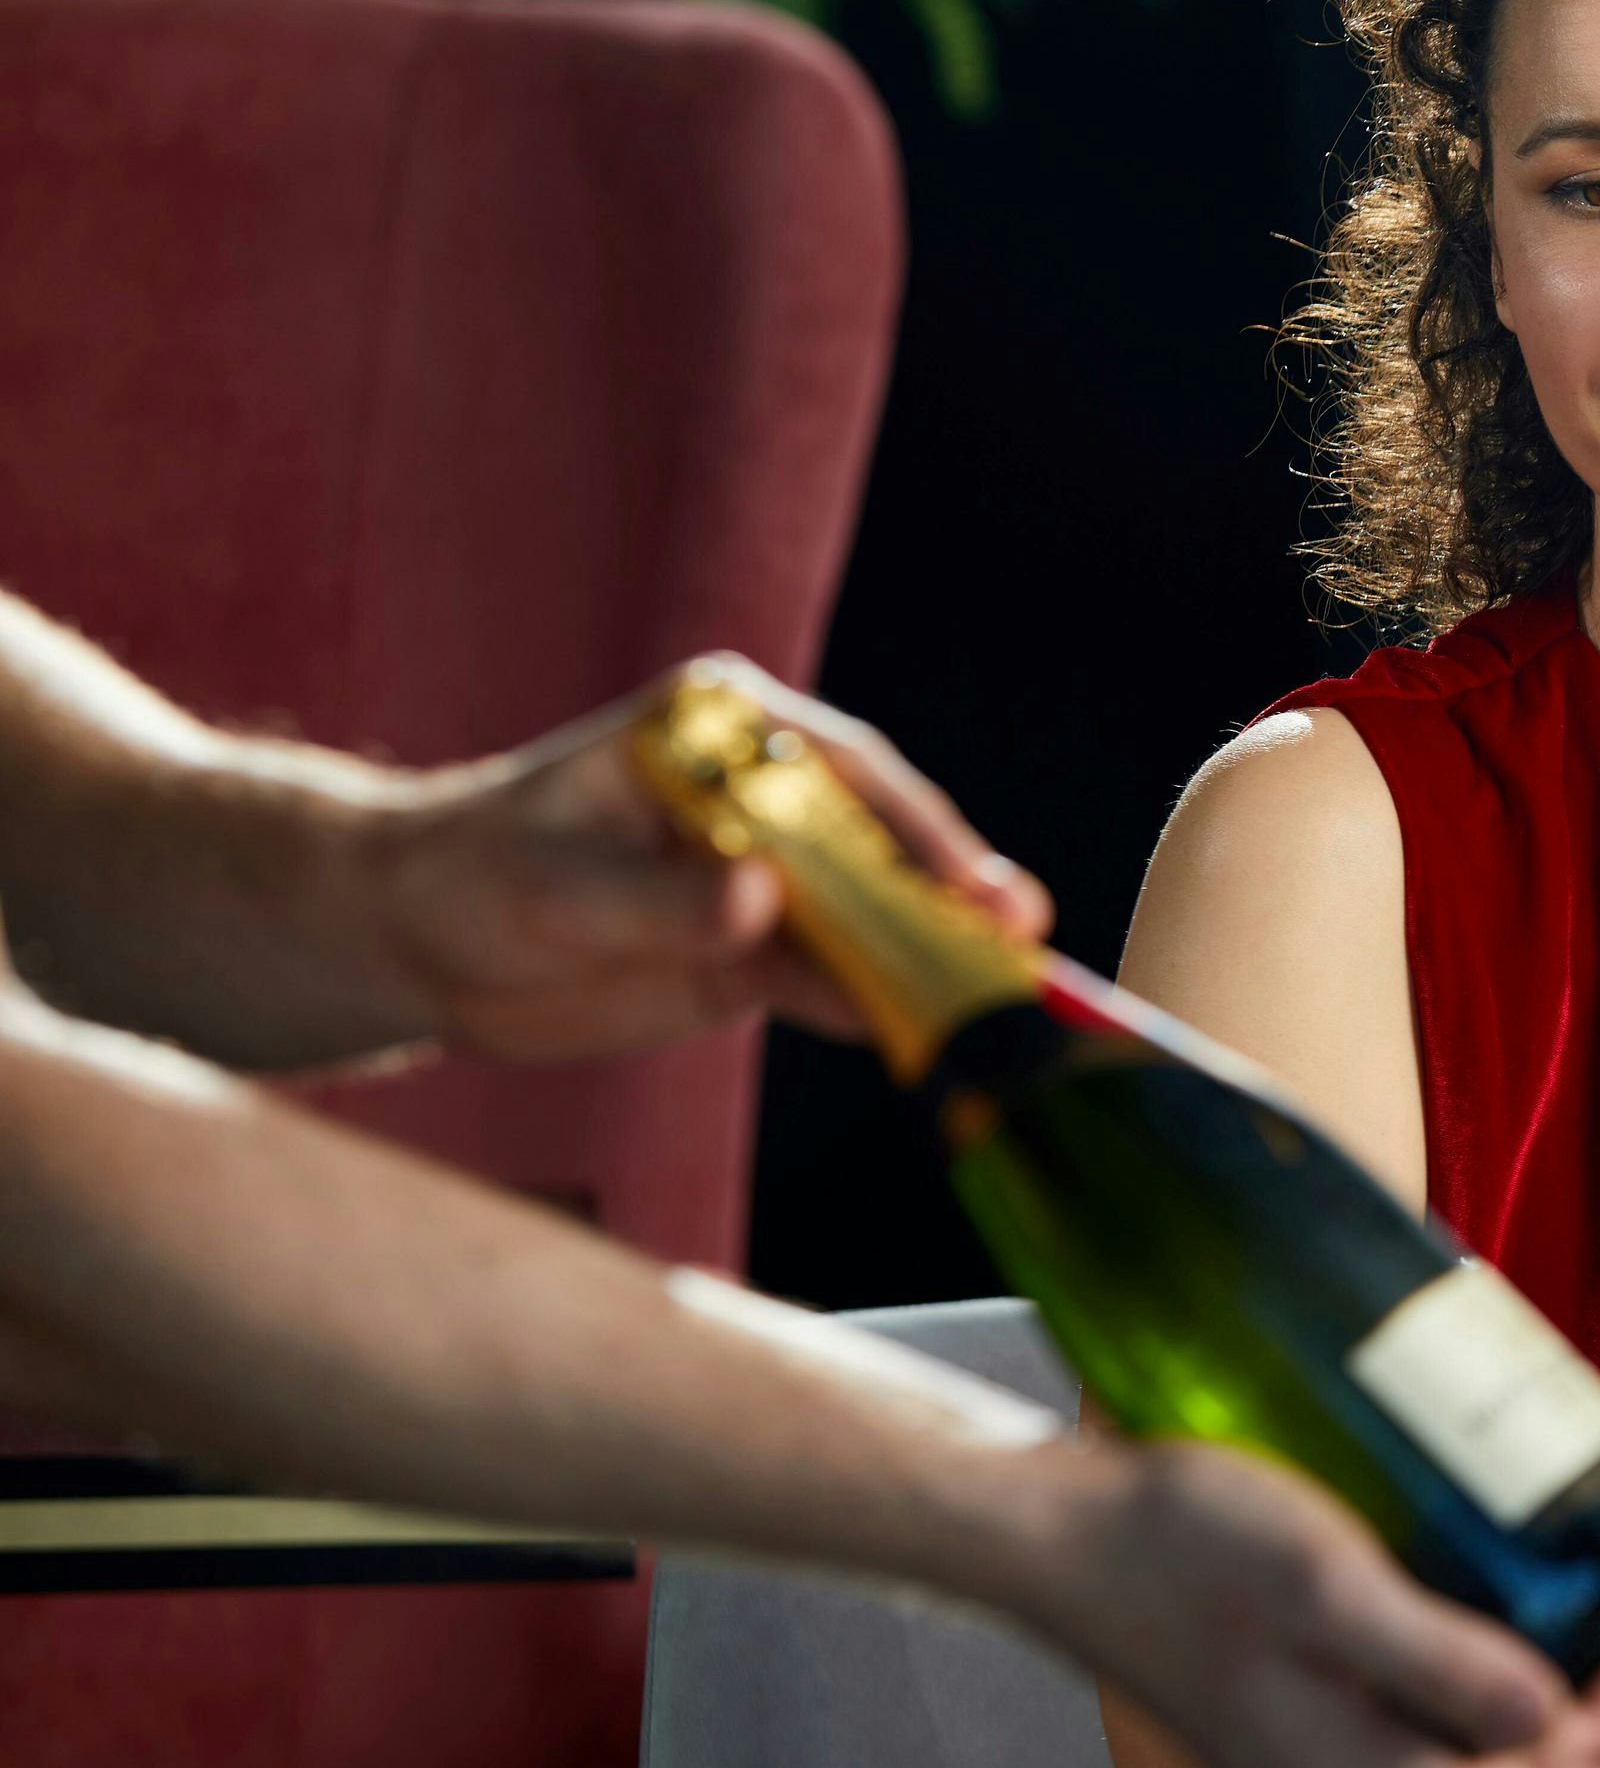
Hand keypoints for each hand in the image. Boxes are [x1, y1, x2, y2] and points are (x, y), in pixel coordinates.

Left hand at [354, 652, 1049, 1059]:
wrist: (417, 942)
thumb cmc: (469, 876)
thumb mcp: (551, 887)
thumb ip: (657, 899)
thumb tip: (757, 899)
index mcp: (722, 729)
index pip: (844, 772)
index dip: (914, 829)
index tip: (964, 881)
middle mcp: (765, 792)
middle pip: (881, 844)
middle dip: (948, 894)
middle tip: (1015, 938)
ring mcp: (770, 874)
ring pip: (872, 916)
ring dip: (931, 958)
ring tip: (1003, 1001)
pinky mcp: (760, 948)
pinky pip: (834, 979)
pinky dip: (880, 1008)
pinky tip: (930, 1037)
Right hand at [1061, 1439, 1599, 1767]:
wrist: (1052, 1531)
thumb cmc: (1176, 1546)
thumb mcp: (1328, 1588)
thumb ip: (1445, 1662)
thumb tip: (1559, 1718)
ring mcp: (1315, 1741)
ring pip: (1469, 1749)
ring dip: (1553, 1705)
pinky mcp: (1299, 1696)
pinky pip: (1423, 1710)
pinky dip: (1489, 1674)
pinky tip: (1510, 1610)